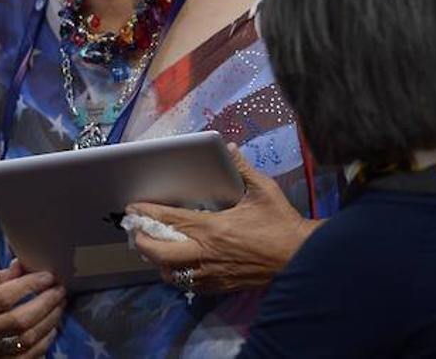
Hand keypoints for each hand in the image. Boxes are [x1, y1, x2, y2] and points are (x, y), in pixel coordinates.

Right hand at [0, 259, 64, 356]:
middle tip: (60, 290)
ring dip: (48, 323)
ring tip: (59, 306)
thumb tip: (21, 268)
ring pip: (25, 341)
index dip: (30, 286)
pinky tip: (50, 329)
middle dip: (45, 304)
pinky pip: (23, 358)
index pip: (5, 297)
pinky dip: (41, 345)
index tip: (48, 276)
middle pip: (19, 320)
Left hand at [128, 143, 318, 291]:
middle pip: (162, 255)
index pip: (172, 220)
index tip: (133, 207)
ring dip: (158, 262)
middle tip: (136, 232)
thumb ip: (242, 169)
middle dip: (143, 243)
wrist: (301, 258)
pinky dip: (178, 277)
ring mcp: (213, 273)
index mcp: (214, 228)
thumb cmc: (281, 223)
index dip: (149, 212)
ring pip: (173, 275)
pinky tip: (178, 267)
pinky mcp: (222, 286)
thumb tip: (228, 149)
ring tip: (153, 249)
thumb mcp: (263, 190)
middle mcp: (208, 253)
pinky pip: (190, 286)